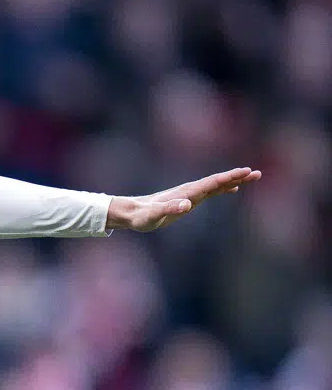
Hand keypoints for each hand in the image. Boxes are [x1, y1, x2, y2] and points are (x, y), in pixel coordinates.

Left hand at [107, 167, 260, 232]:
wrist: (132, 213)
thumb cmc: (142, 217)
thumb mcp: (154, 216)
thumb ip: (168, 209)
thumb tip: (186, 205)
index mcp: (186, 193)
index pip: (211, 183)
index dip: (229, 178)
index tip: (245, 172)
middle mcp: (190, 191)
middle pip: (217, 181)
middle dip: (237, 177)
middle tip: (257, 173)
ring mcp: (189, 194)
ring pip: (216, 185)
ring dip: (234, 180)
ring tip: (252, 176)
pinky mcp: (188, 199)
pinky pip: (210, 191)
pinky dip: (223, 188)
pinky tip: (232, 188)